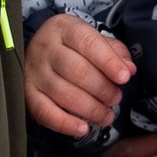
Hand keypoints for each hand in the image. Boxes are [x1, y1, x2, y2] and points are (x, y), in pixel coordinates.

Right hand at [24, 12, 133, 138]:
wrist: (37, 50)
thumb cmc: (73, 47)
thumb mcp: (94, 40)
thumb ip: (115, 52)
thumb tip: (129, 69)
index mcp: (65, 28)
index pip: (88, 43)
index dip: (108, 62)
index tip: (124, 78)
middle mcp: (46, 48)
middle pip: (76, 71)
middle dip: (102, 89)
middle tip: (116, 98)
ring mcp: (34, 72)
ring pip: (63, 93)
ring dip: (90, 109)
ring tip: (107, 115)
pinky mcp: (27, 93)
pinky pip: (44, 112)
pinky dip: (64, 123)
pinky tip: (82, 128)